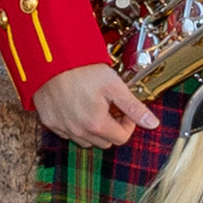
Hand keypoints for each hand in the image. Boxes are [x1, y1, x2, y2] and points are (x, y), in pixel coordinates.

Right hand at [33, 62, 157, 147]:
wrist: (51, 60)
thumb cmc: (82, 69)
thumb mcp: (114, 86)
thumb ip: (134, 107)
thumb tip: (152, 124)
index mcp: (96, 124)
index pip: (121, 138)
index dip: (128, 124)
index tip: (124, 110)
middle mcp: (78, 131)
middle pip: (104, 142)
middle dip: (111, 128)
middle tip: (109, 108)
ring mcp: (62, 128)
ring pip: (85, 140)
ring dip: (93, 129)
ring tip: (93, 107)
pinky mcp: (49, 121)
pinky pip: (66, 132)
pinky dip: (74, 125)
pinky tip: (75, 107)